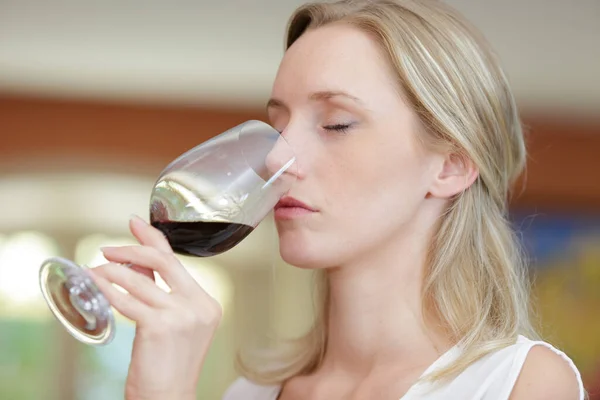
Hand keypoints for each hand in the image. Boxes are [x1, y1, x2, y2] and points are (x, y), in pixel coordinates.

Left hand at [88, 215, 222, 399]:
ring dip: (111, 271)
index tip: (135, 223)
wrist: (169, 397)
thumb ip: (158, 291)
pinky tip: (94, 283)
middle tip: (108, 248)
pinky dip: (106, 288)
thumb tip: (133, 263)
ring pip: (140, 280)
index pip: (177, 261)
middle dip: (131, 249)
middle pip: (164, 261)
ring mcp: (182, 315)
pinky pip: (126, 300)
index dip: (153, 238)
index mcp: (206, 303)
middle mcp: (199, 305)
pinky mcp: (160, 326)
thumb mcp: (170, 323)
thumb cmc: (167, 365)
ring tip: (95, 270)